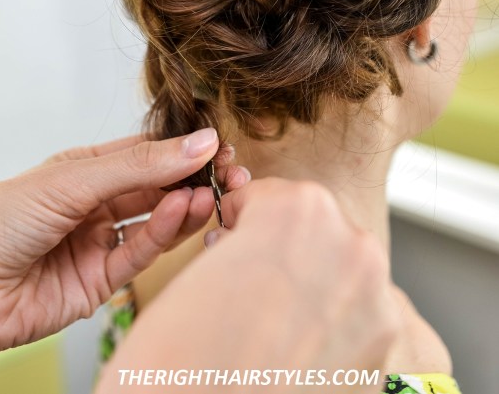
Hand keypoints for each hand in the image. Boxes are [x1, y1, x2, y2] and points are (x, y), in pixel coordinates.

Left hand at [0, 128, 248, 349]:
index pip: (148, 154)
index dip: (184, 150)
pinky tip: (181, 212)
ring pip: (155, 223)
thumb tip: (200, 141)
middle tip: (229, 173)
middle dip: (194, 179)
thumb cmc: (4, 218)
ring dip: (185, 207)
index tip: (218, 145)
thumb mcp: (76, 178)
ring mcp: (99, 242)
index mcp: (88, 170)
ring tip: (210, 192)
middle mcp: (97, 204)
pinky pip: (139, 255)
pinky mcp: (99, 282)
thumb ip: (141, 165)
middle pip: (158, 189)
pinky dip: (163, 235)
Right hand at [96, 178, 398, 393]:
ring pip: (338, 275)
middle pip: (313, 232)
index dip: (244, 223)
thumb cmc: (179, 365)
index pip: (273, 198)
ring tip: (266, 327)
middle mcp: (350, 245)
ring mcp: (376, 301)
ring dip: (307, 290)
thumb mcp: (198, 273)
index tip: (234, 240)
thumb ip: (242, 244)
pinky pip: (353, 320)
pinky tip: (291, 356)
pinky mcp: (385, 354)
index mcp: (299, 209)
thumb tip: (256, 254)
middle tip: (245, 288)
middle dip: (280, 254)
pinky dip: (327, 330)